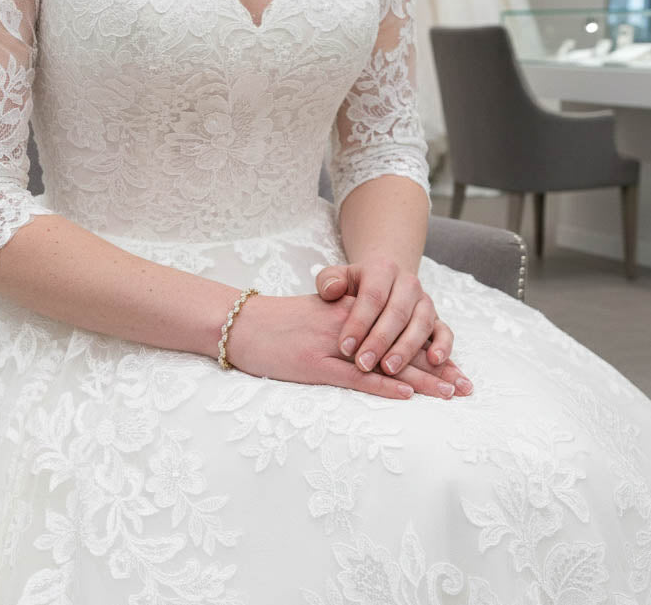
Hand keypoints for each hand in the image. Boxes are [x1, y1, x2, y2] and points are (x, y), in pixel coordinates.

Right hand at [222, 292, 465, 400]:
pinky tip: (405, 393)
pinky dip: (381, 385)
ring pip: (385, 362)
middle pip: (400, 345)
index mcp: (348, 312)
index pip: (397, 329)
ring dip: (420, 379)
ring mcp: (331, 345)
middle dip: (435, 366)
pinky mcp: (314, 364)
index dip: (427, 348)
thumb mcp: (314, 314)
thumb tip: (368, 338)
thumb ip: (343, 320)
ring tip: (451, 392)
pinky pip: (354, 376)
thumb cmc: (275, 323)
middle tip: (466, 384)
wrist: (239, 323)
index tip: (454, 364)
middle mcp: (347, 325)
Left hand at [314, 258, 472, 395]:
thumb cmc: (354, 285)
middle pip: (397, 312)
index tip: (344, 347)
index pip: (372, 296)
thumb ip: (329, 281)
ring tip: (389, 369)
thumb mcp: (336, 277)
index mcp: (382, 269)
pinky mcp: (437, 318)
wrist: (383, 279)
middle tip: (363, 363)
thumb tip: (332, 290)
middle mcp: (408, 283)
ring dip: (406, 348)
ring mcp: (425, 301)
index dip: (359, 322)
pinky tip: (434, 361)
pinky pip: (445, 331)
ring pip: (421, 324)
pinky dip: (443, 346)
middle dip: (379, 340)